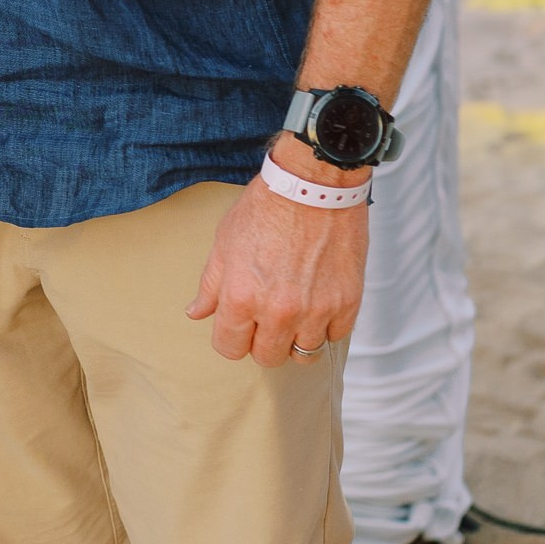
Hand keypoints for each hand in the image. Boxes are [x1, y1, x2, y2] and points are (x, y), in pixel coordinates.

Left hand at [186, 168, 367, 366]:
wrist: (313, 186)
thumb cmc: (266, 208)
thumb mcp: (225, 243)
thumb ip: (211, 285)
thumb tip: (196, 313)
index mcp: (242, 298)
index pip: (230, 348)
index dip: (232, 338)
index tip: (239, 327)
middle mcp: (279, 311)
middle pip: (268, 357)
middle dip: (263, 341)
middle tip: (267, 317)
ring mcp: (316, 310)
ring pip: (304, 352)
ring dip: (297, 336)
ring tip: (295, 308)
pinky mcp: (348, 303)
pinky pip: (335, 336)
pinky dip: (326, 325)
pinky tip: (318, 301)